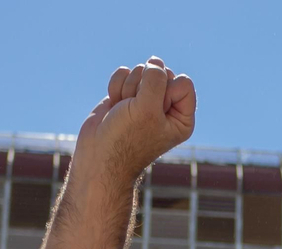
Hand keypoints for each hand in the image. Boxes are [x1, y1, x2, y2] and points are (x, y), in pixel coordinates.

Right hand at [75, 57, 195, 184]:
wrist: (98, 155)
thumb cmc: (126, 139)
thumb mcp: (148, 109)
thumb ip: (156, 79)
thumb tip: (154, 61)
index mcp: (182, 117)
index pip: (183, 82)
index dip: (165, 92)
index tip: (153, 112)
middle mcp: (167, 107)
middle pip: (162, 72)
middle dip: (143, 88)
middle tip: (134, 112)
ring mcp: (145, 99)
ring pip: (141, 70)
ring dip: (127, 90)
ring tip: (123, 111)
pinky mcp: (126, 94)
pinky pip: (124, 73)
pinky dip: (115, 87)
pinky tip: (114, 105)